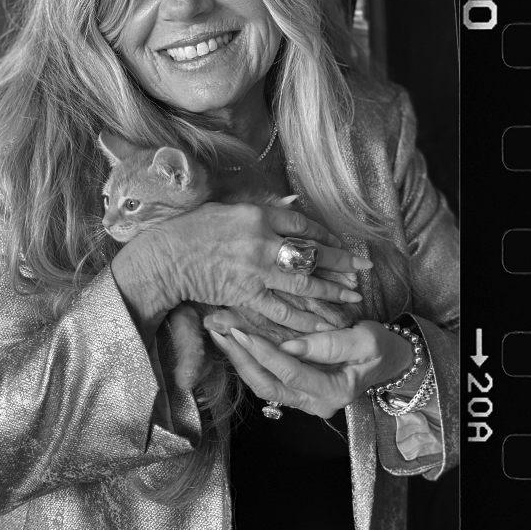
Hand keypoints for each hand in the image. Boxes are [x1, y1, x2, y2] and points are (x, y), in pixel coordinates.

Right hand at [110, 195, 367, 342]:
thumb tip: (292, 207)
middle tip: (364, 269)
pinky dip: (303, 317)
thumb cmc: (194, 228)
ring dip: (330, 291)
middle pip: (311, 253)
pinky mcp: (246, 296)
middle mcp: (262, 242)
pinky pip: (280, 309)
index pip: (304, 225)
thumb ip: (263, 212)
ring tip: (352, 297)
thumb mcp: (230, 208)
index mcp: (259, 215)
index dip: (327, 236)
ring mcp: (255, 271)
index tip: (345, 244)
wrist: (166, 257)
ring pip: (302, 283)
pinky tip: (322, 322)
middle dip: (341, 262)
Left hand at [201, 310, 419, 420]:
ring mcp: (304, 401)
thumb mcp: (365, 339)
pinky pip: (269, 379)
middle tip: (221, 331)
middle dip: (242, 358)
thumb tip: (291, 344)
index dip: (266, 352)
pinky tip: (236, 341)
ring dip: (241, 360)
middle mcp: (315, 404)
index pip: (291, 373)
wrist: (389, 360)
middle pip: (268, 385)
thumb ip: (329, 344)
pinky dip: (251, 360)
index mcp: (334, 393)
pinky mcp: (298, 390)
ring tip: (220, 334)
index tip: (243, 330)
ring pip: (264, 385)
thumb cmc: (380, 347)